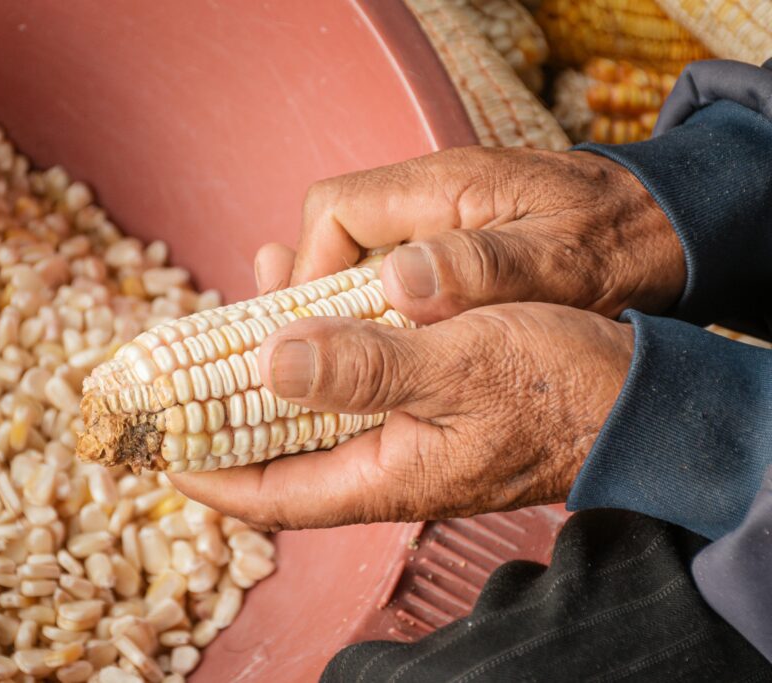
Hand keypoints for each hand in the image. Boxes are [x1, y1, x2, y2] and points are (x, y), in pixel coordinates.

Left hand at [169, 303, 632, 530]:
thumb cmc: (558, 386)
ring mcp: (405, 439)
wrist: (637, 398)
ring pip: (316, 409)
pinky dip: (323, 347)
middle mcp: (385, 466)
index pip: (270, 493)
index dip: (206, 473)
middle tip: (183, 358)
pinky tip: (316, 303)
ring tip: (249, 296)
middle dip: (227, 405)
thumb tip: (266, 365)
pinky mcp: (426, 409)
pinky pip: (353, 386)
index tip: (154, 444)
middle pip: (281, 449)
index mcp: (383, 475)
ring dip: (275, 362)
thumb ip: (365, 371)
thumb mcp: (458, 367)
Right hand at [255, 146, 684, 323]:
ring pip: (357, 256)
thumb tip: (395, 283)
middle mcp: (430, 194)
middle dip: (315, 294)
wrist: (668, 225)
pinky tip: (391, 349)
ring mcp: (438, 217)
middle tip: (317, 357)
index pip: (333, 211)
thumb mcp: (560, 263)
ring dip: (343, 307)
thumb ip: (480, 269)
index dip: (306, 270)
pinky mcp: (451, 242)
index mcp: (445, 186)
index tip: (310, 332)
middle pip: (334, 234)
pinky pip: (389, 270)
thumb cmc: (620, 241)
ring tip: (345, 362)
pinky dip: (378, 310)